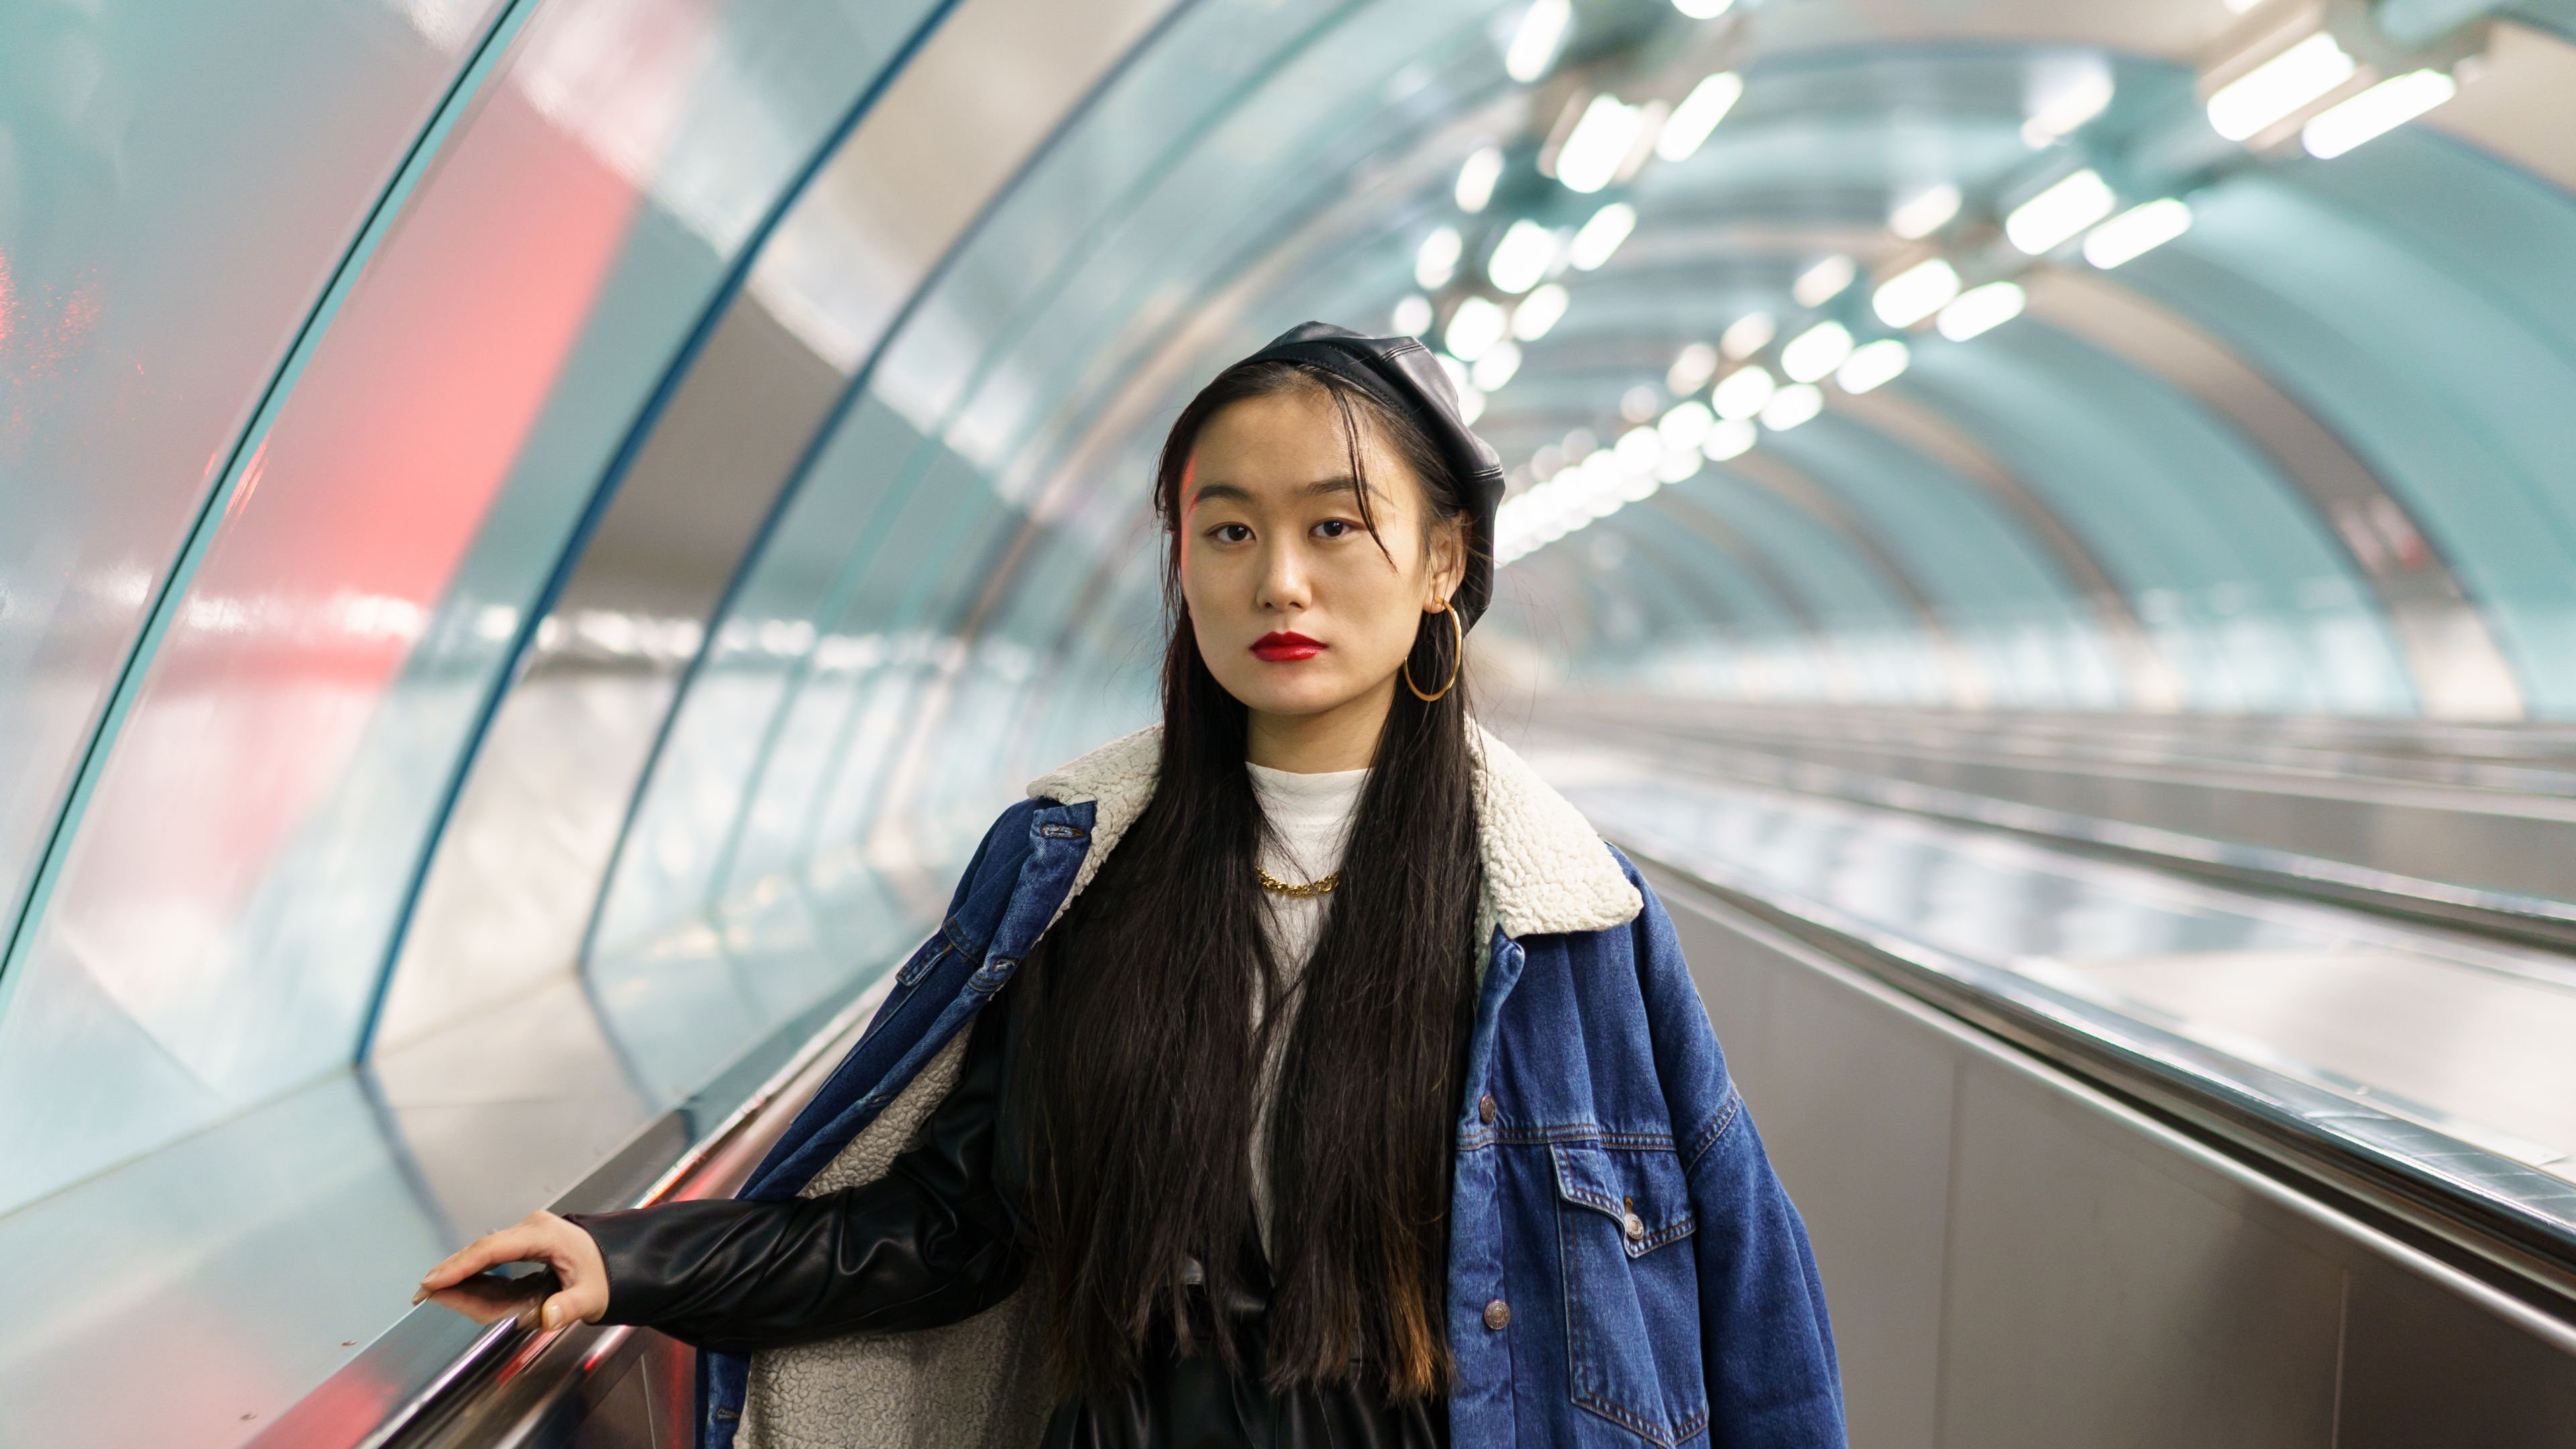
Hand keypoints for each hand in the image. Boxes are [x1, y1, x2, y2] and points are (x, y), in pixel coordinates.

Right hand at [415, 1209, 608, 1331]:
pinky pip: (492, 1259)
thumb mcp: (593, 1295)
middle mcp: (530, 1229)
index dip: (461, 1265)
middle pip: (481, 1250)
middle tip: (421, 1292)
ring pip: (483, 1255)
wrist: (620, 1259)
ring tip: (432, 1292)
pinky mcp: (523, 1244)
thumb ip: (570, 1306)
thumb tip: (549, 1318)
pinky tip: (455, 1287)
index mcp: (543, 1234)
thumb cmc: (606, 1274)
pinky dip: (473, 1274)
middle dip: (451, 1271)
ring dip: (459, 1274)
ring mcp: (525, 1235)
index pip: (492, 1249)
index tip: (434, 1280)